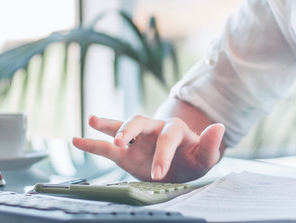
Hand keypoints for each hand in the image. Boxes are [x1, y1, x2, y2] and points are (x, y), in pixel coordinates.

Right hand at [72, 114, 224, 182]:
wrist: (183, 163)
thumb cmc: (194, 158)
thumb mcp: (206, 156)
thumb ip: (211, 144)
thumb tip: (219, 127)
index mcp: (175, 129)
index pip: (167, 138)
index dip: (162, 155)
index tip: (157, 174)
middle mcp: (154, 129)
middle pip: (140, 121)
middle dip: (130, 130)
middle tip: (121, 142)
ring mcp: (138, 139)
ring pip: (122, 126)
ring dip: (109, 125)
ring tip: (93, 122)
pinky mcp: (127, 152)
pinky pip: (107, 146)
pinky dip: (92, 143)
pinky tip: (77, 140)